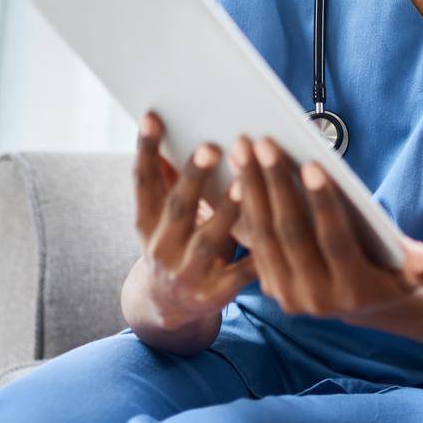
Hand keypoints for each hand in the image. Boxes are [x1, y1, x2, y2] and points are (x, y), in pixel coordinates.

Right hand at [132, 111, 257, 329]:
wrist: (166, 306)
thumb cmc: (174, 241)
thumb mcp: (160, 215)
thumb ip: (167, 178)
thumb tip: (168, 121)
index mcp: (146, 223)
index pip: (142, 181)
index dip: (145, 149)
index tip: (154, 115)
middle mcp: (161, 248)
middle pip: (178, 208)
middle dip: (194, 177)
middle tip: (212, 146)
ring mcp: (187, 273)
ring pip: (210, 240)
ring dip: (228, 211)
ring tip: (247, 183)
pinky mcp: (215, 294)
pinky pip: (242, 272)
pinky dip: (259, 256)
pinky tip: (279, 231)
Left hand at [230, 135, 422, 317]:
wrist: (366, 305)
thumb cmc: (395, 274)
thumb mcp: (419, 275)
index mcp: (354, 291)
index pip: (335, 241)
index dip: (323, 204)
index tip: (310, 165)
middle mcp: (315, 299)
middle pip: (291, 235)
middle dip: (276, 185)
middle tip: (266, 144)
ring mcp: (287, 295)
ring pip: (264, 235)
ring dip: (252, 189)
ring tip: (244, 149)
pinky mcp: (268, 286)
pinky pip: (253, 240)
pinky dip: (244, 205)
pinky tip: (240, 171)